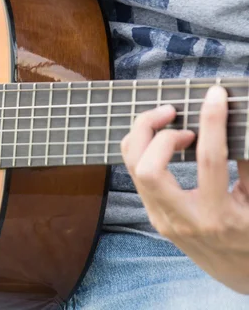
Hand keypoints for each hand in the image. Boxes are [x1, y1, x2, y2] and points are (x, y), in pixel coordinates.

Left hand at [121, 85, 248, 293]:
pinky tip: (162, 138)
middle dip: (153, 130)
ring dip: (143, 136)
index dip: (212, 121)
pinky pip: (136, 175)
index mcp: (219, 216)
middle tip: (175, 111)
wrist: (239, 275)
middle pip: (148, 168)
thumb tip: (239, 121)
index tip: (215, 95)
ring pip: (133, 169)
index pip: (209, 160)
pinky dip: (142, 149)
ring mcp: (162, 219)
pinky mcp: (153, 216)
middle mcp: (183, 220)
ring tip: (169, 120)